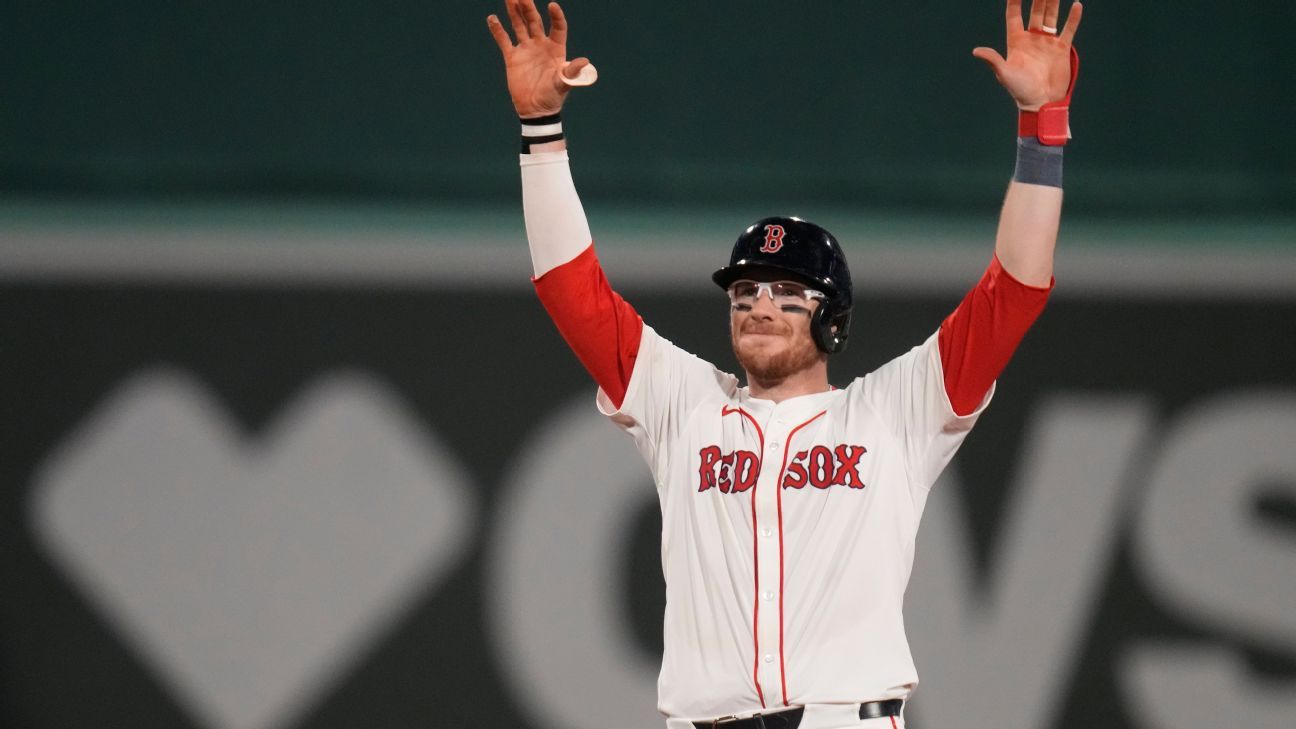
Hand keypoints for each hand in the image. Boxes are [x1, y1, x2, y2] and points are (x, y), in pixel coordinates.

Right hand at [487, 0, 592, 118]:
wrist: (536, 110)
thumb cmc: (553, 97)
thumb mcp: (564, 84)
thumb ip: (571, 71)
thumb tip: (584, 61)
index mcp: (556, 49)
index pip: (558, 27)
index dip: (556, 16)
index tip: (552, 5)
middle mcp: (540, 45)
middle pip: (534, 21)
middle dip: (528, 8)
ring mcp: (526, 49)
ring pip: (519, 25)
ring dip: (514, 12)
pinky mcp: (512, 57)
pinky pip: (504, 40)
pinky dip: (498, 30)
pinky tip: (492, 18)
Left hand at [972, 0, 1082, 110]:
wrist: (1041, 103)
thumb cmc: (1020, 90)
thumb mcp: (1005, 74)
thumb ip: (993, 60)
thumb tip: (976, 51)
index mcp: (1016, 42)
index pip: (1014, 16)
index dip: (1014, 2)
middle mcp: (1031, 38)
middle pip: (1035, 12)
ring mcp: (1047, 42)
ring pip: (1050, 16)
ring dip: (1053, 2)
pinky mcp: (1062, 48)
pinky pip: (1068, 29)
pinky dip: (1073, 17)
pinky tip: (1076, 4)